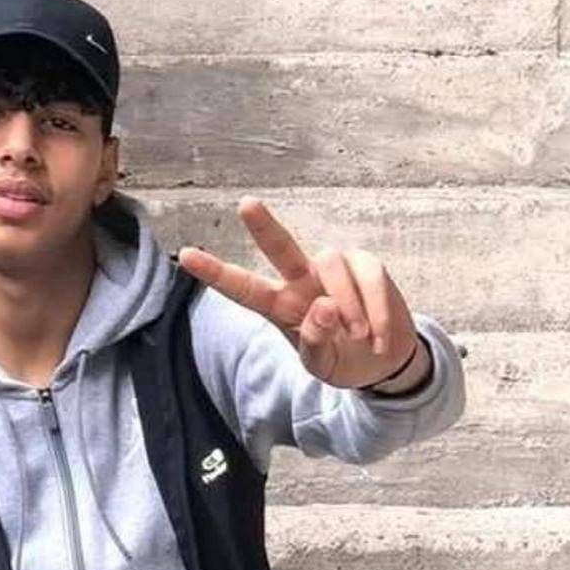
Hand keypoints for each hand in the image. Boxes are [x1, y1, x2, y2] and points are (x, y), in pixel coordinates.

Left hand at [178, 196, 419, 388]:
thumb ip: (315, 341)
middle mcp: (301, 280)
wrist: (383, 363)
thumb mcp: (321, 364)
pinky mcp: (366, 266)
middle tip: (246, 205)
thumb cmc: (341, 359)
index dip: (216, 273)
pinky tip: (377, 337)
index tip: (185, 255)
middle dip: (264, 227)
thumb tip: (324, 307)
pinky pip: (368, 275)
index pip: (243, 288)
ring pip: (331, 264)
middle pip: (280, 248)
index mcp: (279, 305)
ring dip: (347, 305)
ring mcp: (333, 269)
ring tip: (357, 337)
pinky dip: (376, 309)